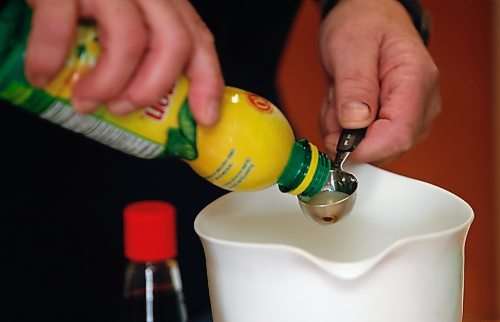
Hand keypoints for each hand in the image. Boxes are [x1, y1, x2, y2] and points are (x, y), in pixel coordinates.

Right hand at [24, 0, 222, 125]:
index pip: (198, 39)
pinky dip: (49, 58)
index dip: (207, 81)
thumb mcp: (120, 14)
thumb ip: (137, 46)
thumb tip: (133, 99)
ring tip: (85, 102)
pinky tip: (41, 75)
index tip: (204, 117)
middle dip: (153, 88)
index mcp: (162, 0)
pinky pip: (62, 25)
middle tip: (125, 109)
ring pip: (129, 40)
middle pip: (173, 43)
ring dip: (107, 84)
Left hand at [319, 0, 439, 162]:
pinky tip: (345, 102)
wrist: (368, 17)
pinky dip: (344, 127)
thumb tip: (355, 124)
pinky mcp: (395, 122)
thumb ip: (354, 86)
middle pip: (385, 148)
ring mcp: (410, 116)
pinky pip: (364, 141)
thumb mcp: (350, 47)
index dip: (365, 149)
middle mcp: (421, 104)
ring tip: (341, 93)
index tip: (336, 142)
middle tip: (336, 99)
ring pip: (370, 147)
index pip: (399, 136)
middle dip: (348, 134)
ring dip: (342, 128)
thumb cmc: (363, 25)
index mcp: (416, 82)